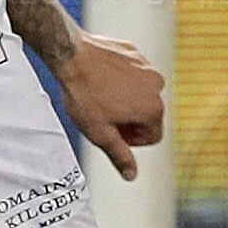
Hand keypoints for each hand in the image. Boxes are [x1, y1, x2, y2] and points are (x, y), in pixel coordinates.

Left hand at [53, 34, 166, 180]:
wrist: (70, 56)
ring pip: (140, 92)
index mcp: (153, 108)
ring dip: (125, 99)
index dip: (131, 140)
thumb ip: (119, 156)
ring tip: (100, 98)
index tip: (112, 132)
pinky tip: (100, 80)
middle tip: (103, 117)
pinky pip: (132, 72)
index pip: (153, 137)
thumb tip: (132, 175)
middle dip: (129, 119)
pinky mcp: (134, 52)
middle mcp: (157, 86)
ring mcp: (147, 66)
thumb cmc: (84, 95)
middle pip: (147, 114)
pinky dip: (121, 79)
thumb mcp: (100, 134)